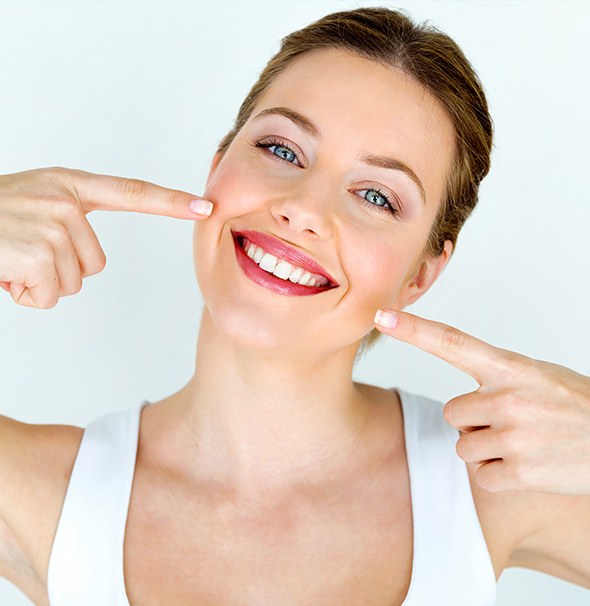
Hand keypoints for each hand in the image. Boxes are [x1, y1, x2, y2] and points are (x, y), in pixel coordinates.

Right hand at [0, 166, 212, 307]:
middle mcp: (64, 202)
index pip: (130, 193)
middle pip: (94, 263)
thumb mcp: (30, 205)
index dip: (170, 202)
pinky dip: (24, 295)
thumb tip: (85, 264)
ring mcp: (51, 225)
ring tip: (7, 257)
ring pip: (72, 282)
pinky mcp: (36, 252)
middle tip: (20, 251)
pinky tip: (3, 271)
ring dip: (38, 282)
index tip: (205, 206)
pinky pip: (48, 295)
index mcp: (67, 186)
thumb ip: (67, 221)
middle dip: (58, 269)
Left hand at [374, 308, 589, 494]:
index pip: (453, 343)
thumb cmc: (575, 406)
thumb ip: (495, 376)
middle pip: (452, 413)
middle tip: (514, 422)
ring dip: (487, 448)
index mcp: (510, 368)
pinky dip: (499, 474)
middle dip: (475, 421)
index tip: (382, 316)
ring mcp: (514, 435)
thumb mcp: (537, 376)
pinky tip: (529, 464)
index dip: (414, 330)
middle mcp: (508, 398)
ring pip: (464, 445)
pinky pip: (481, 475)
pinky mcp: (520, 472)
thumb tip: (456, 390)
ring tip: (525, 442)